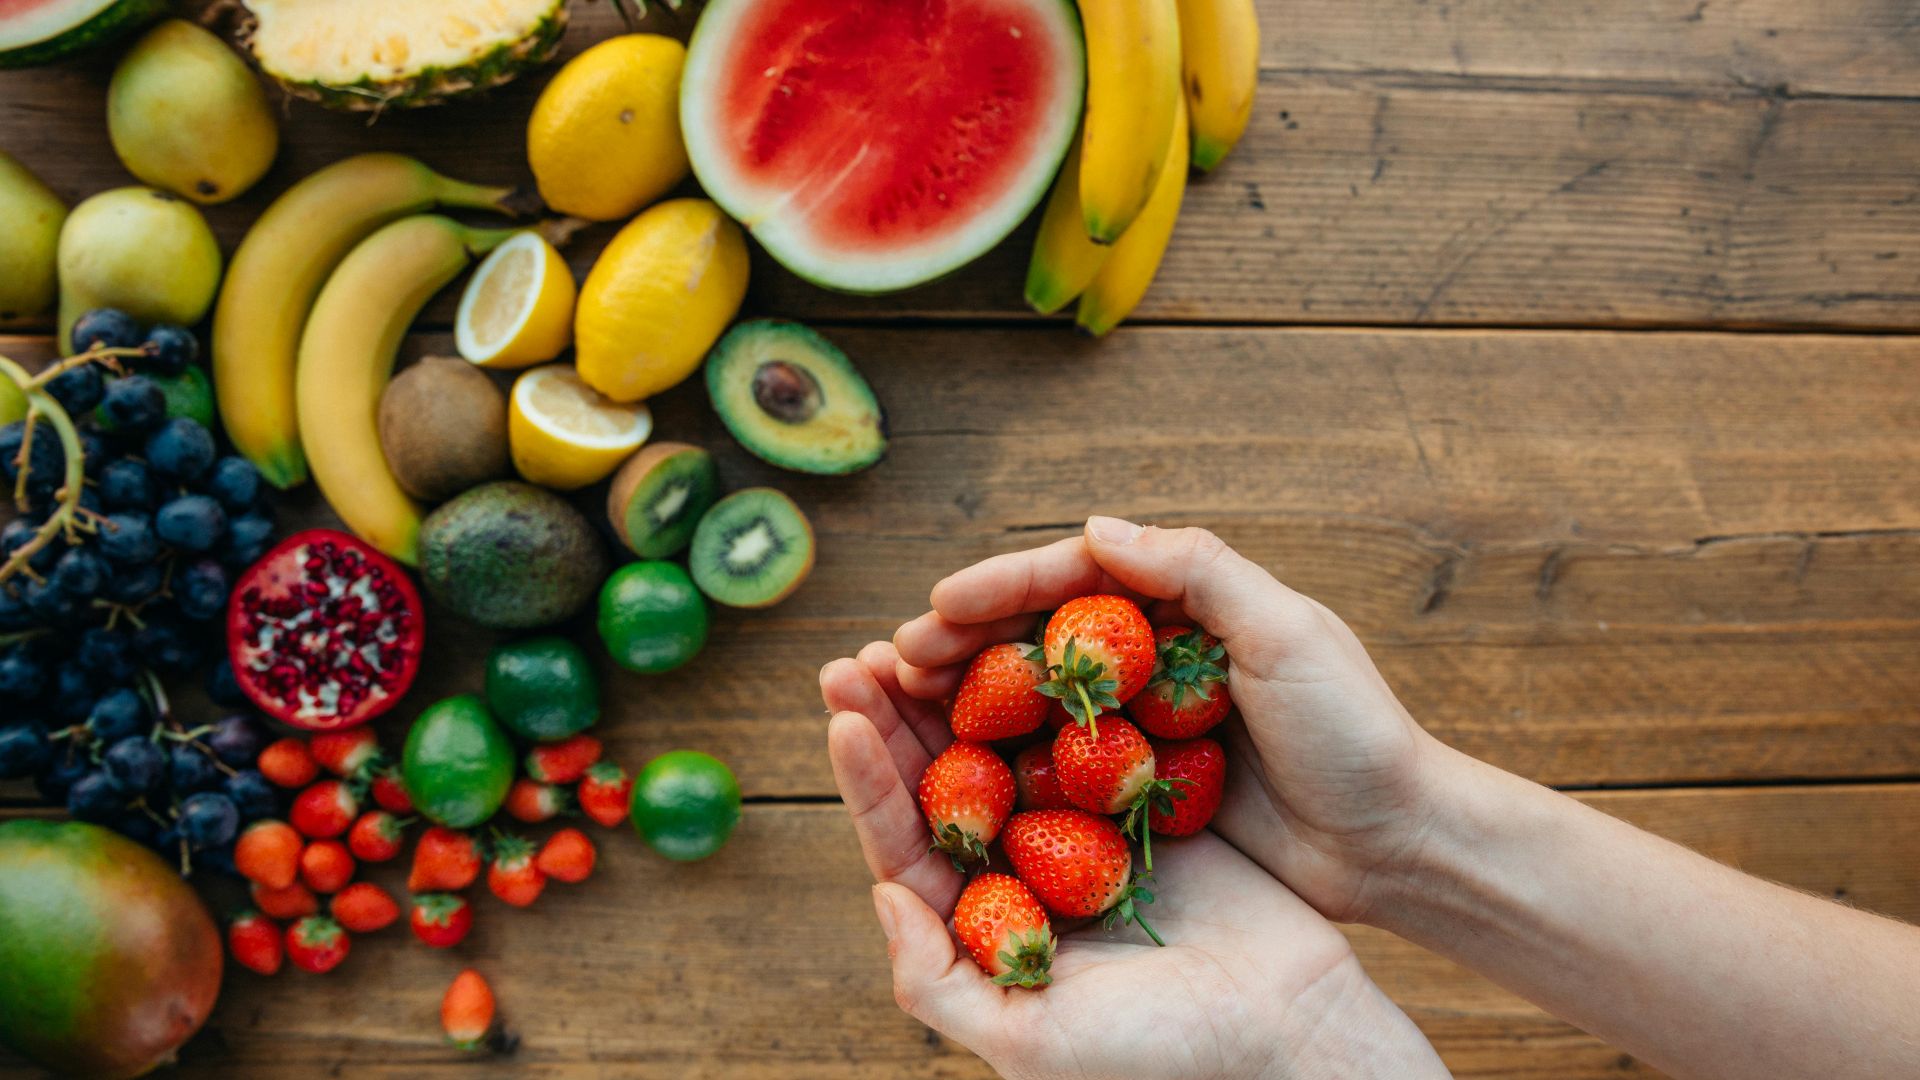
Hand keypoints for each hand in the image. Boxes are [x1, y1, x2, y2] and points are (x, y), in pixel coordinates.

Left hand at [821, 645, 1444, 1079]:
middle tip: (860, 657)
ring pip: (1002, 753)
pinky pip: (1081, 743)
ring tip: (920, 639)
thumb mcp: (1031, 1041)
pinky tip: (1021, 649)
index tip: (842, 717)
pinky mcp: (1137, 811)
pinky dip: (1049, 698)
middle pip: (942, 786)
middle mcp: (1022, 880)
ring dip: (961, 696)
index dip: (867, 782)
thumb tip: (881, 894)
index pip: (906, 845)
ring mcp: (1079, 840)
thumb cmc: (1161, 1056)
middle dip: (896, 721)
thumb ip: (938, 981)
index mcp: (984, 932)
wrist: (1291, 1033)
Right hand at [890, 517, 1446, 923]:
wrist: (1397, 846)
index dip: (998, 588)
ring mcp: (1142, 727)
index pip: (1072, 579)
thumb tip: (1093, 524)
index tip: (936, 609)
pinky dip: (997, 763)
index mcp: (1185, 607)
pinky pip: (1052, 768)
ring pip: (1031, 700)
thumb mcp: (1287, 632)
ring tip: (897, 709)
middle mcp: (1153, 659)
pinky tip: (948, 774)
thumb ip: (1197, 570)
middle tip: (891, 663)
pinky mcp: (1139, 793)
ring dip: (962, 700)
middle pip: (1035, 636)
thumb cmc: (1353, 733)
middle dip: (959, 644)